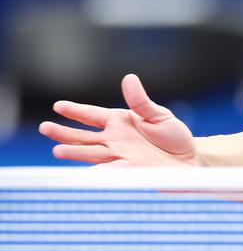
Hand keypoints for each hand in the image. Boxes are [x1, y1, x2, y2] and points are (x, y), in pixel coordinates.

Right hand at [39, 74, 199, 166]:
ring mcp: (120, 157)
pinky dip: (98, 171)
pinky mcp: (128, 172)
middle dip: (64, 132)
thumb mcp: (160, 115)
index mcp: (121, 122)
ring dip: (75, 152)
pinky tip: (86, 170)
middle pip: (84, 136)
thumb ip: (141, 101)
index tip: (58, 106)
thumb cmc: (174, 135)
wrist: (190, 160)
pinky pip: (110, 171)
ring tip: (57, 151)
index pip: (93, 116)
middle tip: (44, 128)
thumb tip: (128, 78)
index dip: (76, 111)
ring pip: (91, 154)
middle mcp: (116, 140)